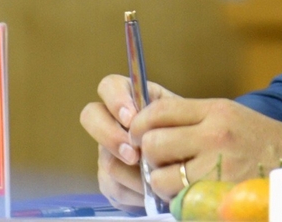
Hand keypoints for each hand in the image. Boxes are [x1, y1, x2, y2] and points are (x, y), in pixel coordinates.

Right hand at [79, 74, 177, 212]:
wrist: (190, 166)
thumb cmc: (187, 134)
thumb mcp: (182, 119)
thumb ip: (166, 116)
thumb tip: (148, 128)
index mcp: (132, 99)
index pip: (109, 86)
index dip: (115, 100)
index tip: (132, 117)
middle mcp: (114, 122)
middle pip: (91, 116)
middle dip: (111, 136)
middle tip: (134, 154)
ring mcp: (108, 151)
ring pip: (106, 159)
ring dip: (131, 172)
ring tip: (152, 179)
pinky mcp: (109, 179)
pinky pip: (113, 186)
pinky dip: (134, 192)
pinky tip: (150, 193)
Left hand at [131, 97, 281, 200]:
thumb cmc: (259, 139)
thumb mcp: (228, 114)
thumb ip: (190, 118)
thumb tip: (145, 126)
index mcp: (215, 110)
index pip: (158, 111)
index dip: (139, 124)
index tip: (138, 134)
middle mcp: (215, 135)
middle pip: (153, 144)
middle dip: (148, 156)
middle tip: (158, 161)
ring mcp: (217, 167)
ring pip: (160, 177)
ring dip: (161, 182)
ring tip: (177, 180)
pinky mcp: (219, 195)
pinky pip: (178, 201)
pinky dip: (178, 200)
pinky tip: (191, 193)